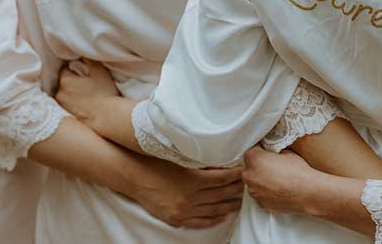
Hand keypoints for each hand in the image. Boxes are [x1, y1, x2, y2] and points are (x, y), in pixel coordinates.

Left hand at [56, 59, 118, 125]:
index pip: (64, 69)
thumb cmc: (104, 93)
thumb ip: (89, 60)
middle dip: (70, 80)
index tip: (81, 69)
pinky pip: (66, 104)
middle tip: (83, 81)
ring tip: (83, 93)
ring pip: (63, 93)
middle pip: (62, 82)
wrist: (107, 117)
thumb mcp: (99, 72)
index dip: (72, 68)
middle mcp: (59, 92)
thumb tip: (83, 54)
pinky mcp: (66, 115)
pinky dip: (71, 102)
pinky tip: (82, 103)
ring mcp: (61, 105)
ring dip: (70, 92)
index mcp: (65, 80)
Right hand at [129, 154, 243, 228]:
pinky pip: (199, 222)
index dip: (235, 174)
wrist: (134, 177)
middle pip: (220, 194)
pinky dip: (213, 219)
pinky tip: (222, 215)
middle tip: (247, 183)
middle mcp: (189, 197)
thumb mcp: (179, 158)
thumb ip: (200, 162)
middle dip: (235, 189)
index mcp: (191, 179)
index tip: (244, 169)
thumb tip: (221, 159)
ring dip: (228, 205)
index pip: (221, 178)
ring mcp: (182, 210)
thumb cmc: (156, 162)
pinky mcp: (175, 219)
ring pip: (213, 210)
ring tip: (240, 200)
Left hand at [242, 146, 320, 214]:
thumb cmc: (297, 171)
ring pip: (253, 181)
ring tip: (276, 178)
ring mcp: (253, 191)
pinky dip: (265, 190)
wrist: (307, 192)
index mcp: (253, 158)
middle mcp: (248, 175)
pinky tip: (278, 188)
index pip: (251, 150)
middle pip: (248, 167)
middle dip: (258, 165)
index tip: (268, 151)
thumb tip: (272, 152)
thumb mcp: (286, 152)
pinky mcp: (259, 203)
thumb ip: (273, 152)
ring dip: (260, 179)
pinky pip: (259, 193)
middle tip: (272, 165)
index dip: (261, 150)